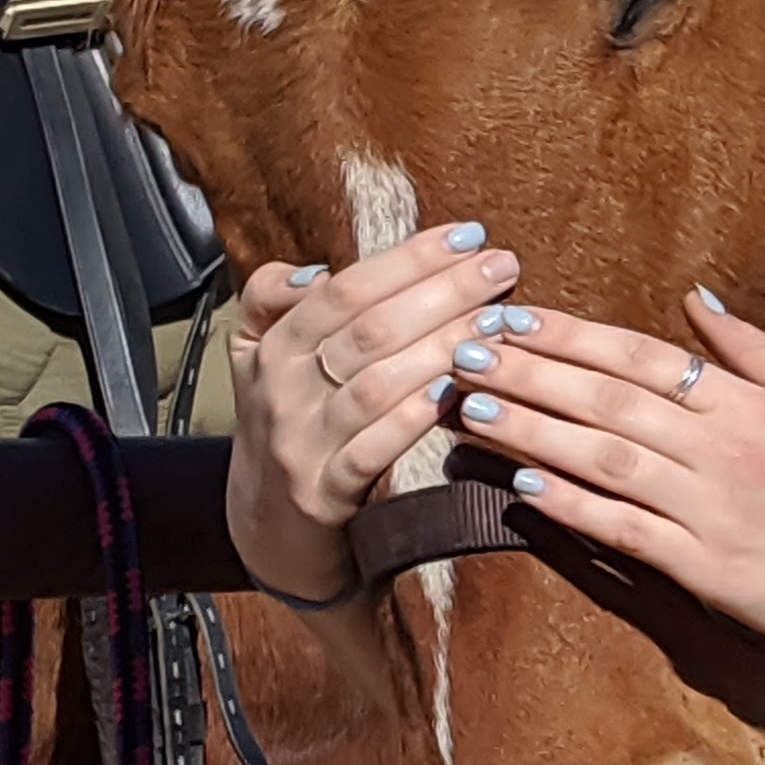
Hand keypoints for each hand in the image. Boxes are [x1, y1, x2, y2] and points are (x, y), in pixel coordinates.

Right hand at [226, 222, 524, 606]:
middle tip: (500, 268)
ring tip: (495, 323)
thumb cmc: (290, 426)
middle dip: (441, 292)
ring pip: (373, 384)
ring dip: (439, 349)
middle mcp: (280, 388)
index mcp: (273, 346)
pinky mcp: (323, 490)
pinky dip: (412, 418)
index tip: (467, 236)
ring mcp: (300, 441)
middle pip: (366, 328)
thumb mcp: (266, 358)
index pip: (345, 289)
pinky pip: (371, 449)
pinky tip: (455, 393)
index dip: (407, 260)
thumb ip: (281, 304)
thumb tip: (322, 269)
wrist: (265, 528)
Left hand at [437, 290, 764, 650]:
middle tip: (463, 353)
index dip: (573, 336)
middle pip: (611, 401)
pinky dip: (573, 508)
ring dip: (534, 432)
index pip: (644, 357)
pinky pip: (626, 530)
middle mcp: (726, 449)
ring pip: (607, 459)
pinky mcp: (706, 566)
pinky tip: (524, 488)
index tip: (511, 319)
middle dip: (531, 373)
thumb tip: (695, 297)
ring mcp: (713, 508)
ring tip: (474, 410)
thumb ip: (753, 349)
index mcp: (749, 405)